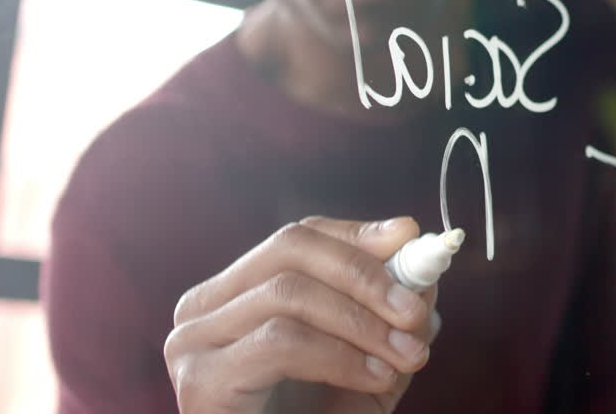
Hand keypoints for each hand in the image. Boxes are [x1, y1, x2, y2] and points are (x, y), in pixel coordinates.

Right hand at [163, 216, 439, 412]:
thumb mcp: (366, 364)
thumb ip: (390, 318)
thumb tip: (423, 267)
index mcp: (236, 294)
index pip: (299, 238)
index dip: (356, 234)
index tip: (410, 238)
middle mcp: (203, 308)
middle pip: (290, 248)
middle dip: (365, 273)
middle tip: (415, 309)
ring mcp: (192, 342)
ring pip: (288, 292)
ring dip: (362, 321)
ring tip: (407, 355)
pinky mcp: (200, 381)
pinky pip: (280, 342)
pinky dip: (340, 355)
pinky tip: (375, 377)